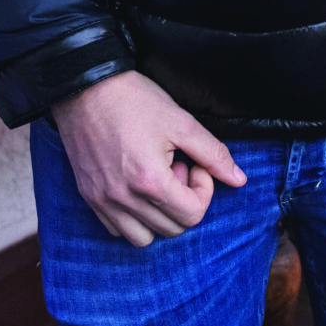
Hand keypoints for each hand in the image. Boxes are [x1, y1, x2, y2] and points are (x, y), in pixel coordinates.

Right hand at [51, 71, 246, 246]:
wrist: (86, 87)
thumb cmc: (134, 100)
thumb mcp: (181, 122)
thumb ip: (213, 154)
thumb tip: (239, 180)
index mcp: (149, 182)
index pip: (192, 215)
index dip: (204, 190)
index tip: (195, 165)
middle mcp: (123, 199)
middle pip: (171, 229)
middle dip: (183, 201)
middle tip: (176, 167)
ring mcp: (102, 201)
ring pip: (143, 238)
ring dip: (159, 215)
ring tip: (157, 179)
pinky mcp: (88, 198)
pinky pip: (116, 229)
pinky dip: (134, 217)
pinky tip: (138, 186)